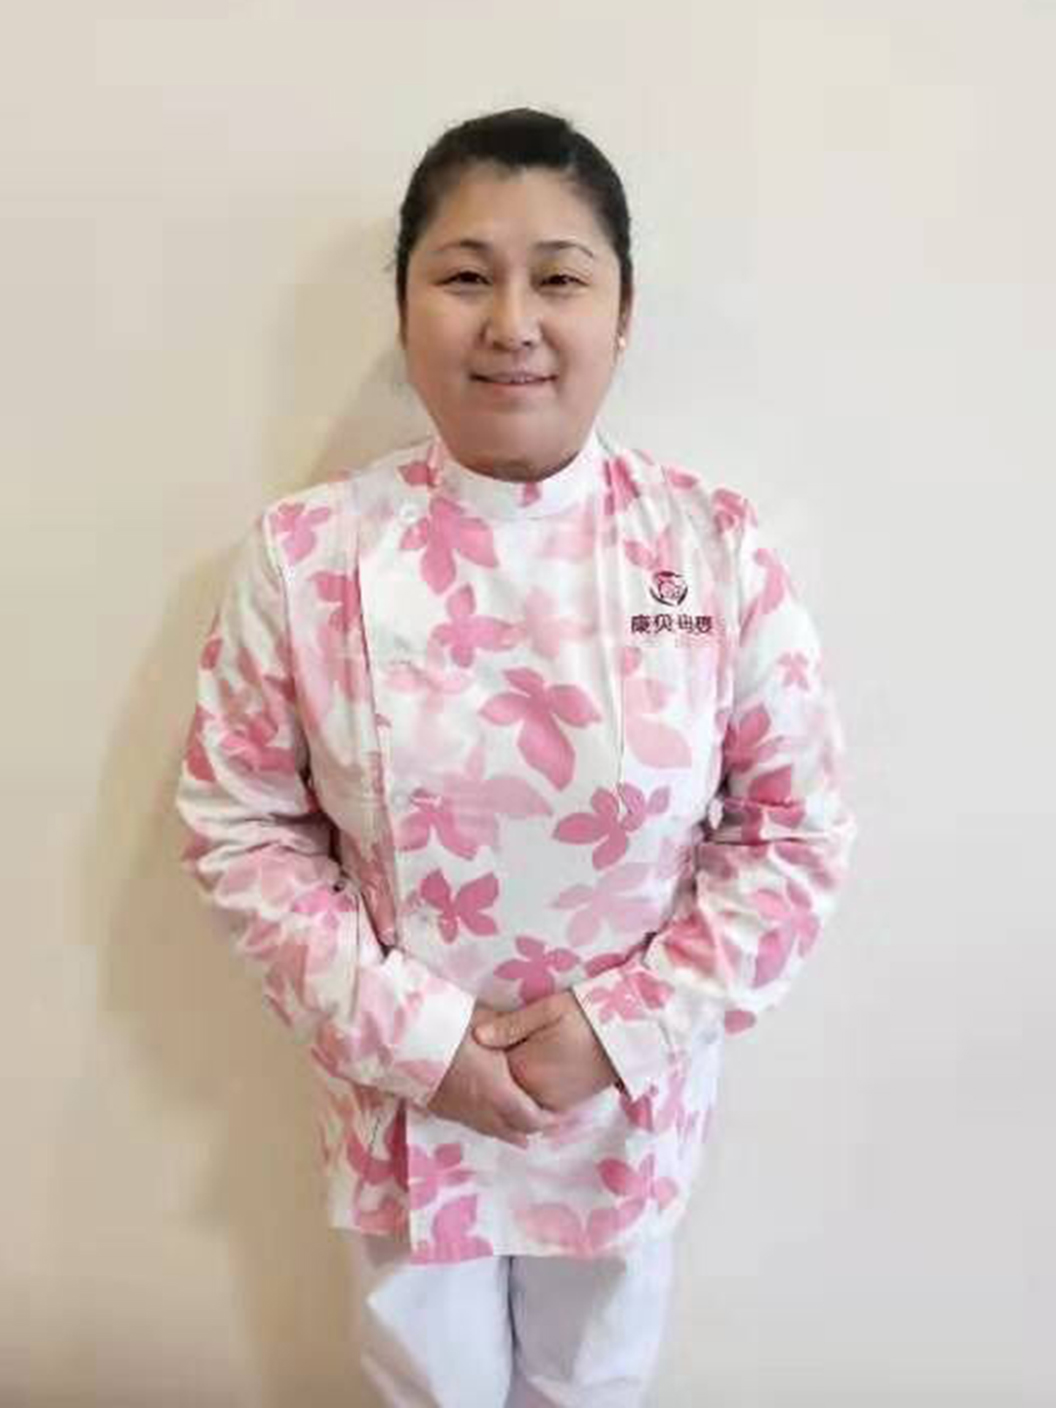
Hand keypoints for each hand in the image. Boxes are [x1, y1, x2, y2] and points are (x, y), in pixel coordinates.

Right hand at [427, 1002, 555, 1148]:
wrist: (406, 1038)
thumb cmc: (452, 1027)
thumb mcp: (489, 1025)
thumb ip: (509, 1032)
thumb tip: (522, 1030)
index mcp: (498, 1093)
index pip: (532, 1120)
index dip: (547, 1118)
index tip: (555, 1108)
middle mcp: (481, 1111)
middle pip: (514, 1132)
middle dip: (529, 1125)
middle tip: (539, 1113)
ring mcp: (459, 1114)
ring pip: (491, 1131)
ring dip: (506, 1125)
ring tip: (517, 1117)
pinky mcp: (439, 1110)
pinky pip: (471, 1123)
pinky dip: (484, 1120)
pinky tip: (485, 1108)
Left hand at [473, 992, 619, 1114]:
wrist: (629, 1036)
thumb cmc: (588, 1015)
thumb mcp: (548, 1010)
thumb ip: (511, 1025)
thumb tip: (476, 1036)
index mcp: (524, 1068)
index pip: (488, 1069)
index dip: (480, 1055)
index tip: (476, 1041)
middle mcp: (534, 1093)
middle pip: (501, 1088)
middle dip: (493, 1073)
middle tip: (490, 1051)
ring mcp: (551, 1102)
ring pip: (518, 1098)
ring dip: (511, 1083)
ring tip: (512, 1059)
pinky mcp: (566, 1105)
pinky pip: (536, 1104)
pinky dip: (528, 1093)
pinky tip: (530, 1073)